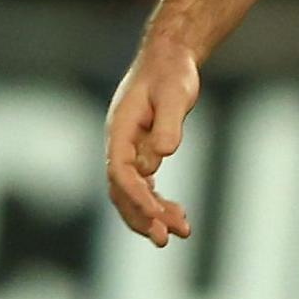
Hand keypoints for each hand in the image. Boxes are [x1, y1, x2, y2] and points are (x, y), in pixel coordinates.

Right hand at [105, 37, 201, 242]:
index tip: (158, 215)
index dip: (138, 196)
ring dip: (151, 215)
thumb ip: (167, 125)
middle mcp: (118, 144)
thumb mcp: (174, 94)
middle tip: (163, 239)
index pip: (121, 172)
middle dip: (141, 216)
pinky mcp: (142, 153)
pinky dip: (159, 203)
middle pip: (121, 190)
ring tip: (180, 233)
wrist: (169, 59)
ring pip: (132, 193)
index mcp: (119, 130)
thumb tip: (160, 156)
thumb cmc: (170, 73)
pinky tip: (178, 217)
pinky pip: (145, 186)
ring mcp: (128, 151)